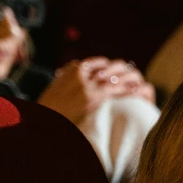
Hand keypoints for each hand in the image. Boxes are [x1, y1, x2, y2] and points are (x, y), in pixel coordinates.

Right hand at [38, 57, 154, 123]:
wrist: (43, 119)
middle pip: (108, 67)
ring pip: (114, 77)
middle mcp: (80, 73)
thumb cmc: (49, 109)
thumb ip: (66, 81)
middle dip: (121, 71)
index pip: (96, 63)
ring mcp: (87, 84)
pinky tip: (137, 93)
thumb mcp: (56, 89)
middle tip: (133, 75)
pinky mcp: (94, 97)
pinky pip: (116, 90)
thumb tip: (67, 77)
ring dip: (128, 79)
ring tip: (138, 83)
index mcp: (71, 70)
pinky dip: (128, 90)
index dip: (109, 67)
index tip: (117, 70)